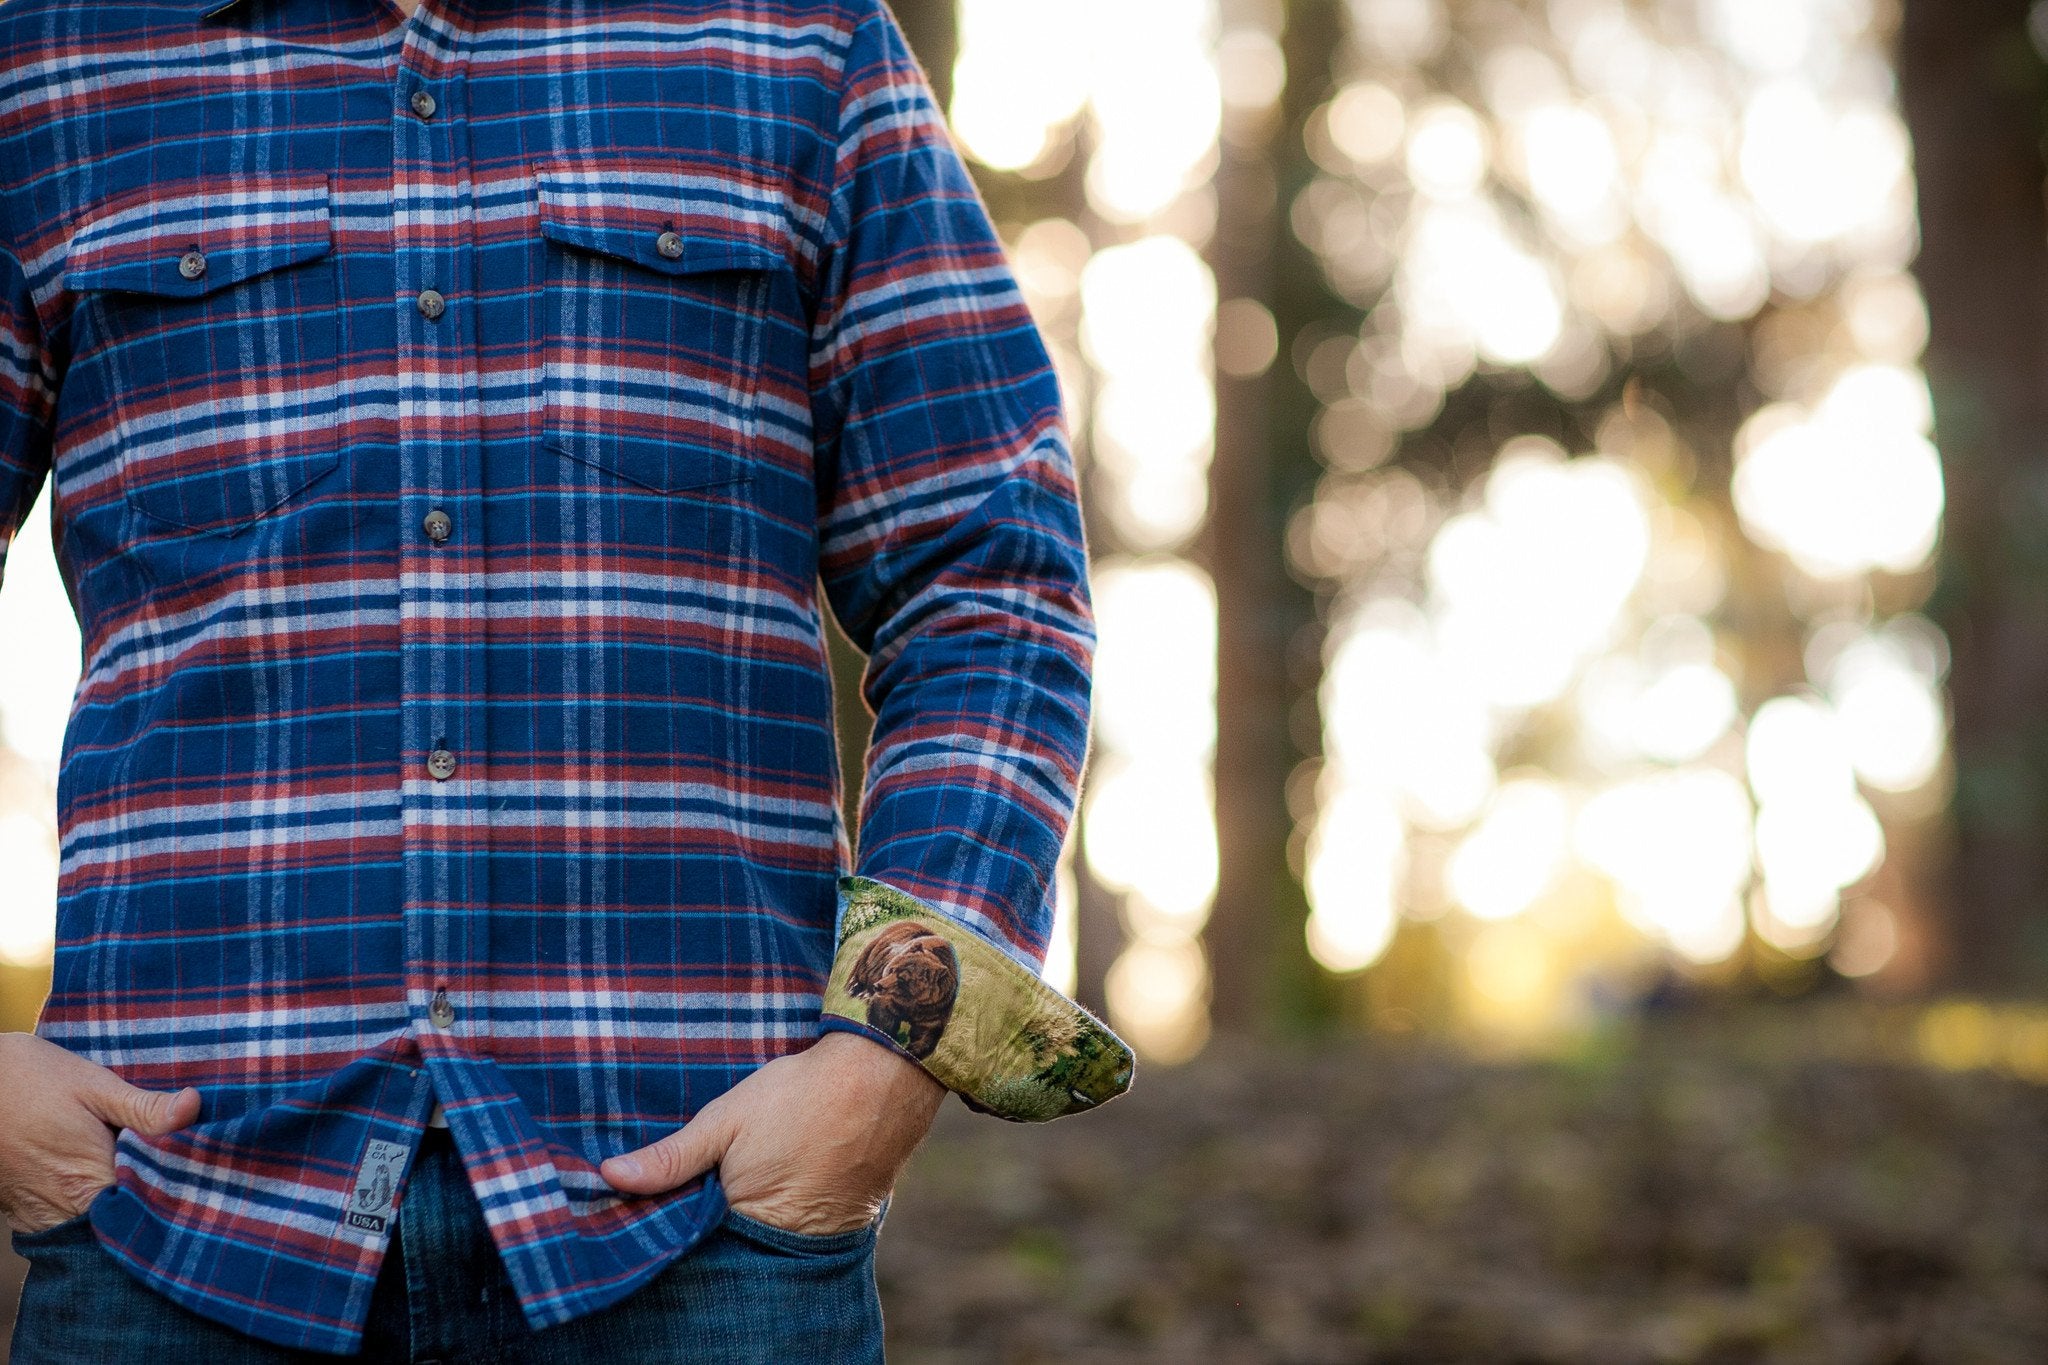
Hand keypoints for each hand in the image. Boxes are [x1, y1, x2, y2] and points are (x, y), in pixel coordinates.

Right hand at [0, 1032, 201, 1235]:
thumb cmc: (33, 1080)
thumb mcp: (94, 1086)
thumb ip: (144, 1107)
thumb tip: (195, 1108)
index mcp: (88, 1182)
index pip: (144, 1211)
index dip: (174, 1200)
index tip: (199, 1181)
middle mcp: (62, 1209)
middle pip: (118, 1222)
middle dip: (148, 1204)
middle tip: (181, 1177)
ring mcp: (36, 1215)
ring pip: (90, 1225)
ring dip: (115, 1205)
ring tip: (143, 1176)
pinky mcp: (19, 1212)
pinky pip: (63, 1221)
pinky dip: (86, 1206)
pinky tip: (105, 1179)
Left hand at [600, 1031, 944, 1235]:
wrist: (886, 1076)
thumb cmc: (802, 1095)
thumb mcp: (727, 1118)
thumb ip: (672, 1156)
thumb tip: (610, 1177)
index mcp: (748, 1222)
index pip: (694, 1239)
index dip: (673, 1218)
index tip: (647, 1199)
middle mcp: (787, 1242)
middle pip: (732, 1241)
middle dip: (711, 1216)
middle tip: (694, 1181)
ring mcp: (823, 1232)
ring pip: (767, 1232)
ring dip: (749, 1210)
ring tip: (737, 1174)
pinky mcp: (848, 1217)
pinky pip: (803, 1221)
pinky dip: (785, 1205)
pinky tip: (777, 1174)